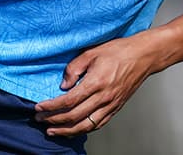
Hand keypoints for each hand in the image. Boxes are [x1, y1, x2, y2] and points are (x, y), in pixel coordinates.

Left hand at [34, 33, 165, 136]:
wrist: (143, 56)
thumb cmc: (119, 51)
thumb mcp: (91, 52)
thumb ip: (74, 68)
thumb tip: (63, 85)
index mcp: (95, 83)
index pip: (68, 101)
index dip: (51, 106)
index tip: (39, 107)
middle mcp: (103, 97)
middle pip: (74, 116)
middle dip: (54, 120)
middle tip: (40, 119)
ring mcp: (111, 105)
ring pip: (86, 125)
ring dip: (67, 130)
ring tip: (53, 131)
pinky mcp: (116, 107)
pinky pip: (98, 124)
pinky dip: (84, 129)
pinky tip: (74, 129)